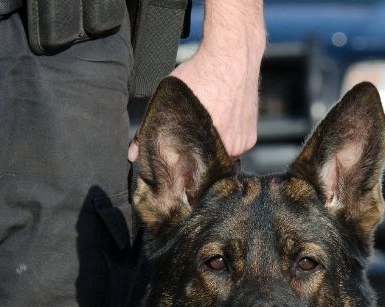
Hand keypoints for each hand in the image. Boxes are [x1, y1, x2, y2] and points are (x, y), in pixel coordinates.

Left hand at [129, 0, 264, 161]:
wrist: (233, 56)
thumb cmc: (200, 75)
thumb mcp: (166, 101)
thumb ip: (147, 131)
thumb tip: (133, 154)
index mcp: (206, 148)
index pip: (191, 171)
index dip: (181, 168)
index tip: (175, 163)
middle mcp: (228, 150)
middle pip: (206, 166)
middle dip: (195, 157)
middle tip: (188, 140)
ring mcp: (242, 144)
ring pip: (221, 156)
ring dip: (211, 147)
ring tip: (203, 127)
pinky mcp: (251, 136)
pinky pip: (235, 146)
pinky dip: (226, 137)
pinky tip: (219, 120)